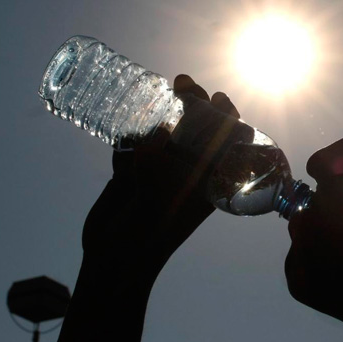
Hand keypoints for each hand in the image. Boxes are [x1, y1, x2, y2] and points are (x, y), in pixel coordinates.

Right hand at [81, 74, 240, 280]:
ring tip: (165, 93)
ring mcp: (156, 173)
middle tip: (184, 84)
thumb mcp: (164, 194)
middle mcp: (185, 175)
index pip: (227, 144)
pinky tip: (128, 135)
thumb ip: (159, 160)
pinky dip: (132, 135)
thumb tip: (158, 130)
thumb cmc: (150, 230)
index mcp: (207, 182)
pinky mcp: (130, 174)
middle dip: (194, 104)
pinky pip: (134, 145)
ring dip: (164, 113)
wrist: (114, 257)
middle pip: (197, 131)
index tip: (220, 98)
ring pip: (166, 133)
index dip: (227, 119)